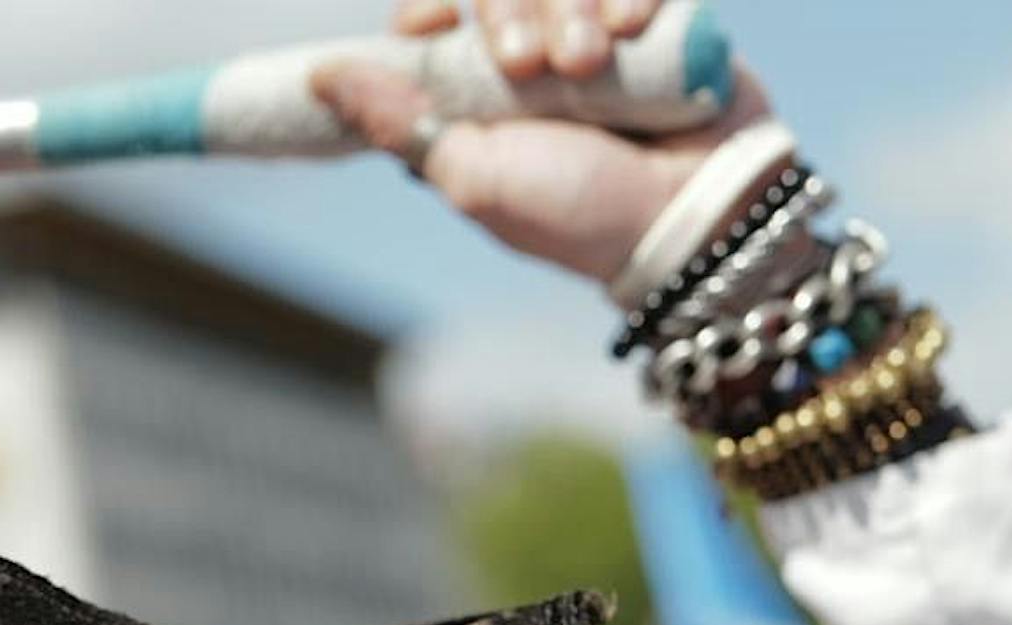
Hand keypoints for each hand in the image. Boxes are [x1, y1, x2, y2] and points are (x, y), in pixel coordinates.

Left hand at [311, 0, 772, 285]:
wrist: (689, 217)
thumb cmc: (579, 214)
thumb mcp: (474, 177)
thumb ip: (400, 122)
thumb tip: (322, 75)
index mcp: (477, 99)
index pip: (432, 18)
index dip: (429, 10)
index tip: (434, 23)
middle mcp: (530, 61)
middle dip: (507, 12)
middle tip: (532, 67)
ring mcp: (592, 36)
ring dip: (568, 5)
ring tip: (590, 62)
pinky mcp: (652, 19)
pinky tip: (631, 34)